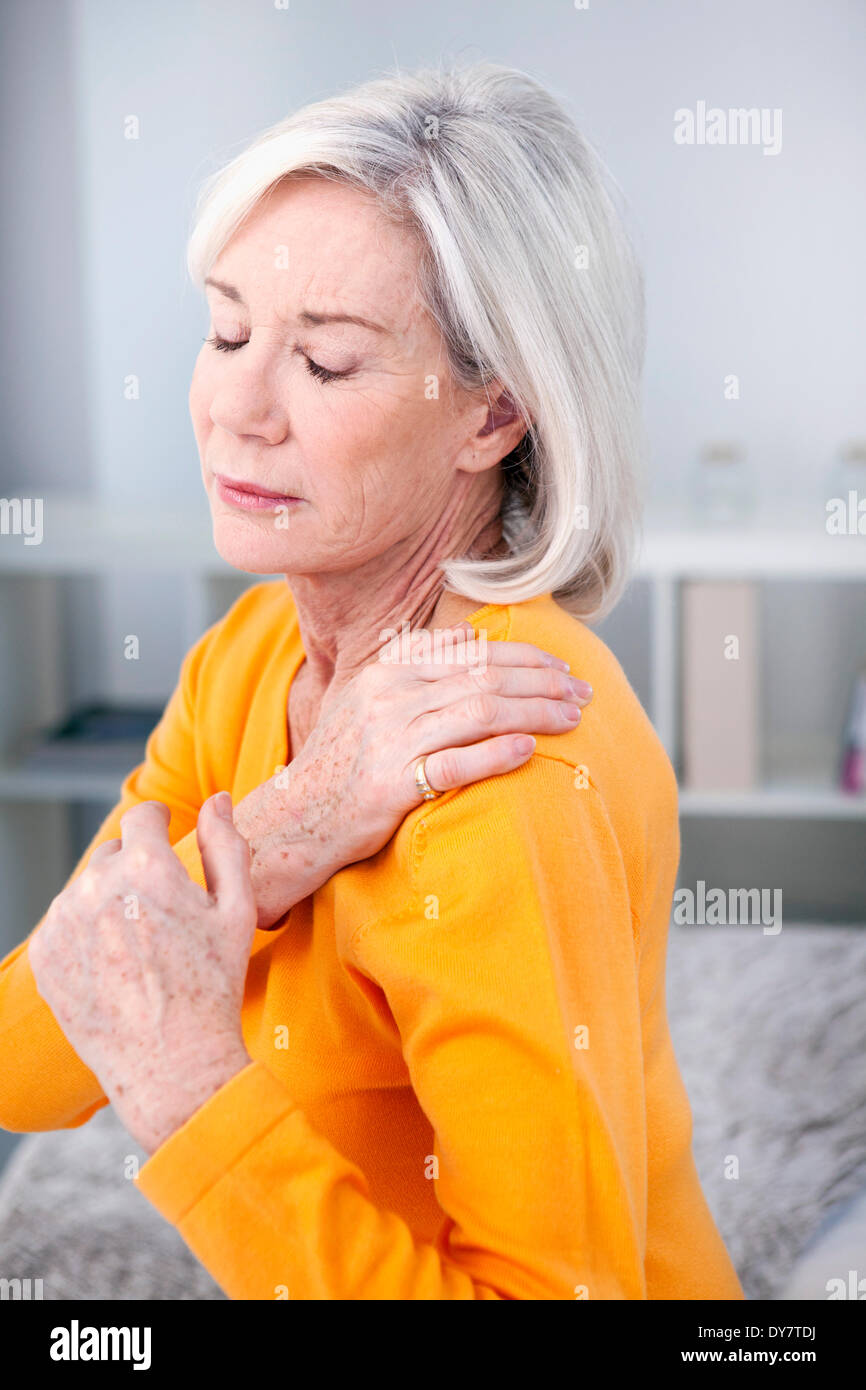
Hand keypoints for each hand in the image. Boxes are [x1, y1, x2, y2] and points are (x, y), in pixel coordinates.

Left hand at [28, 795, 255, 1153]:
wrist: (170, 1062)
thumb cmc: (212, 986)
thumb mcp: (237, 910)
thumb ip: (227, 845)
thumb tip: (218, 800)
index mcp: (147, 869)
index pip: (142, 818)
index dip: (158, 825)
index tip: (165, 836)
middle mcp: (97, 887)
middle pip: (112, 853)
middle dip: (136, 868)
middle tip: (162, 911)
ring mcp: (64, 922)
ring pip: (86, 889)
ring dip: (109, 900)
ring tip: (140, 944)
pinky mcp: (45, 955)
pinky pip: (64, 924)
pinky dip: (85, 934)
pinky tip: (116, 964)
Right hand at [234, 623, 591, 925]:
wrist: (298, 816)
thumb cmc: (340, 760)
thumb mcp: (366, 697)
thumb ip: (414, 663)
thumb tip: (467, 634)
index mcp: (387, 672)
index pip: (470, 652)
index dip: (524, 656)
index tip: (562, 666)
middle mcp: (389, 698)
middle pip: (484, 677)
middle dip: (543, 681)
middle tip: (583, 691)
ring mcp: (391, 740)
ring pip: (479, 712)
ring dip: (535, 711)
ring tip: (572, 717)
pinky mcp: (392, 785)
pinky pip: (456, 763)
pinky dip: (496, 752)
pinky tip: (530, 748)